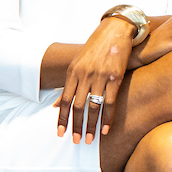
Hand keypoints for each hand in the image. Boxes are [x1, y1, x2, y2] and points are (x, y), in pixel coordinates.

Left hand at [56, 18, 136, 144]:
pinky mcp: (115, 77)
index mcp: (73, 71)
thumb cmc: (96, 47)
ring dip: (90, 126)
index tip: (60, 134)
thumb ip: (68, 84)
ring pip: (93, 107)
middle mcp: (84, 75)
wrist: (115, 30)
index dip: (61, 119)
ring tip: (90, 140)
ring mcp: (100, 76)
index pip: (65, 100)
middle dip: (76, 126)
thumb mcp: (78, 63)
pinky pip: (110, 102)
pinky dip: (107, 118)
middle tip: (76, 141)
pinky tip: (105, 129)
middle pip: (77, 106)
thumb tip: (56, 105)